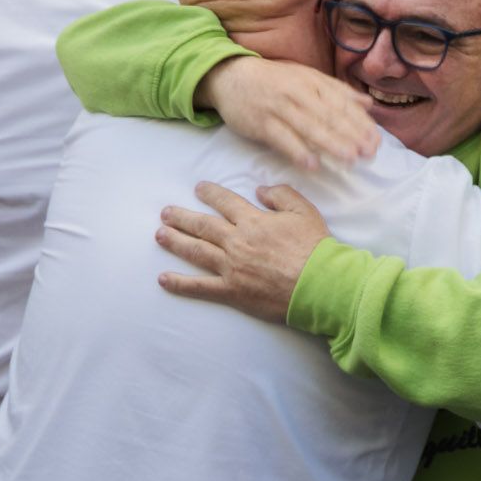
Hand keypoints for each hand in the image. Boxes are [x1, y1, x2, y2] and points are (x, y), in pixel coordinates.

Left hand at [158, 181, 332, 321]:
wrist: (320, 284)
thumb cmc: (315, 248)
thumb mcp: (304, 211)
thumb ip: (281, 195)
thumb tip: (260, 190)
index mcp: (253, 221)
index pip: (225, 202)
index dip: (210, 194)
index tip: (198, 188)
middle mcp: (237, 241)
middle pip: (203, 226)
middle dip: (182, 217)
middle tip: (165, 212)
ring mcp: (231, 267)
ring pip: (196, 251)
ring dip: (175, 242)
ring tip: (159, 235)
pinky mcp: (232, 291)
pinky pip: (200, 287)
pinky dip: (180, 283)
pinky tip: (163, 279)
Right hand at [206, 53, 378, 169]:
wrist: (231, 76)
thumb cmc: (274, 81)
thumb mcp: (307, 78)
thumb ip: (338, 91)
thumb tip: (368, 104)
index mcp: (313, 82)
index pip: (342, 103)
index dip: (360, 122)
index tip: (376, 140)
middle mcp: (298, 92)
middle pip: (329, 115)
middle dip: (351, 135)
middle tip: (369, 152)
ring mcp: (279, 107)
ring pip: (309, 127)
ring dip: (331, 143)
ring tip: (350, 159)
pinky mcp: (261, 123)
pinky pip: (282, 139)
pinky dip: (297, 151)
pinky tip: (313, 164)